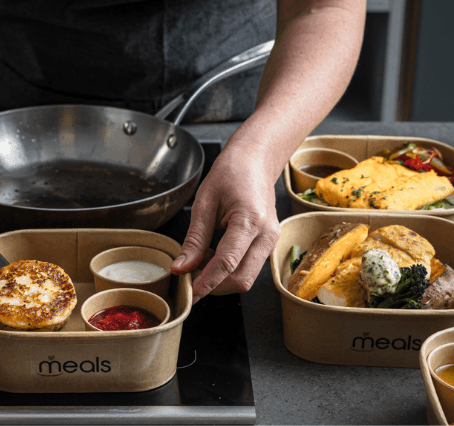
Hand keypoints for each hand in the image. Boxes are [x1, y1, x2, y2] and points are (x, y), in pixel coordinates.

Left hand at [170, 143, 280, 302]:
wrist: (255, 161)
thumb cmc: (231, 173)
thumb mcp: (204, 201)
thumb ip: (194, 239)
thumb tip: (181, 267)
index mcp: (250, 220)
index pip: (227, 263)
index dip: (206, 282)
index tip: (189, 292)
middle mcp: (267, 234)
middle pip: (241, 280)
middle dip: (214, 286)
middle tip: (190, 278)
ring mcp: (271, 241)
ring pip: (247, 278)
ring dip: (221, 279)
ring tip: (201, 262)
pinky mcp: (269, 244)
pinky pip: (250, 267)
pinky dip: (230, 271)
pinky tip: (214, 257)